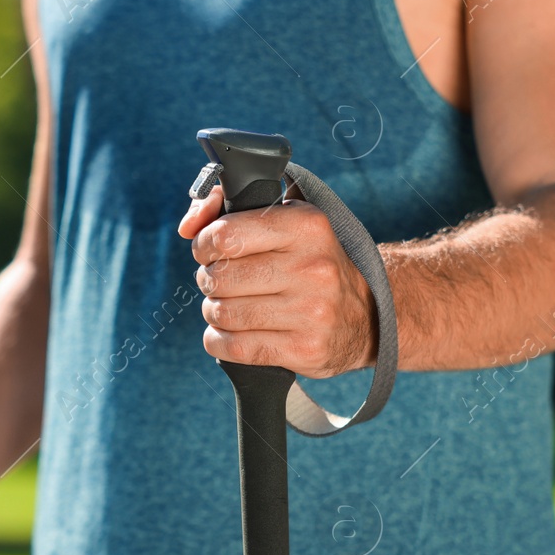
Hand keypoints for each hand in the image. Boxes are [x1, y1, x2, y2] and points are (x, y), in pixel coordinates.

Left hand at [178, 189, 375, 378]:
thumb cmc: (311, 263)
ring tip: (230, 306)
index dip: (204, 245)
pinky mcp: (305, 349)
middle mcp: (312, 267)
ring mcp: (311, 312)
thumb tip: (187, 226)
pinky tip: (230, 333)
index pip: (226, 235)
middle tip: (222, 282)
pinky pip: (234, 347)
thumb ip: (228, 205)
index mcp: (307, 226)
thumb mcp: (286, 221)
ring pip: (223, 313)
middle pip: (220, 277)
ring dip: (215, 311)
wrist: (367, 316)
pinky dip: (218, 341)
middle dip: (210, 280)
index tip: (209, 250)